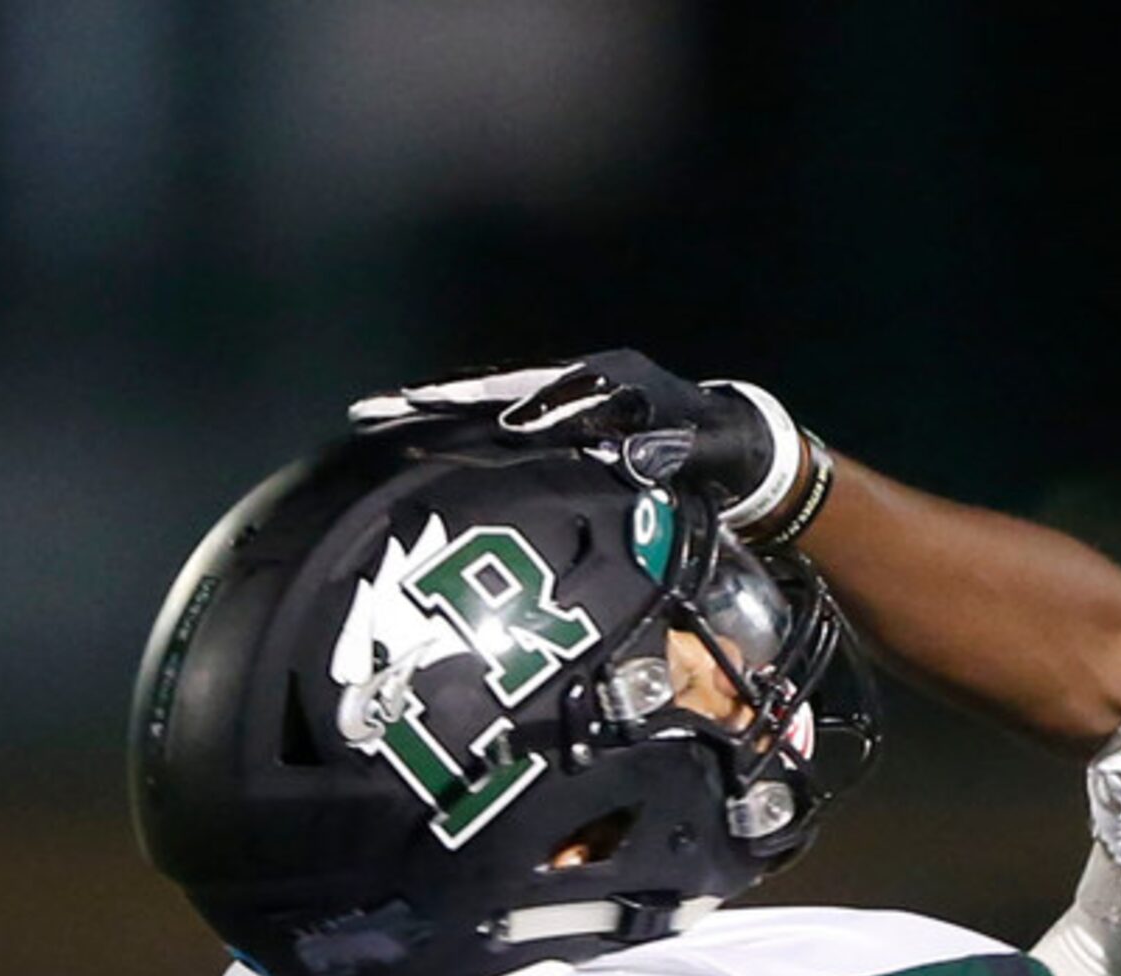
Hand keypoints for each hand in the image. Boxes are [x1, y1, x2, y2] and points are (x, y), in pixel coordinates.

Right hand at [349, 350, 804, 530]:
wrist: (742, 440)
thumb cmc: (721, 451)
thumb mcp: (699, 452)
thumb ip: (663, 451)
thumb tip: (626, 453)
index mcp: (614, 383)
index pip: (544, 396)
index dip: (494, 408)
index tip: (447, 415)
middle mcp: (585, 377)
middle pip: (502, 384)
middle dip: (442, 397)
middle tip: (379, 406)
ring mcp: (574, 390)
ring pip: (497, 393)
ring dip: (442, 405)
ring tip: (380, 413)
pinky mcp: (569, 409)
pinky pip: (509, 407)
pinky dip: (466, 416)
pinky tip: (424, 429)